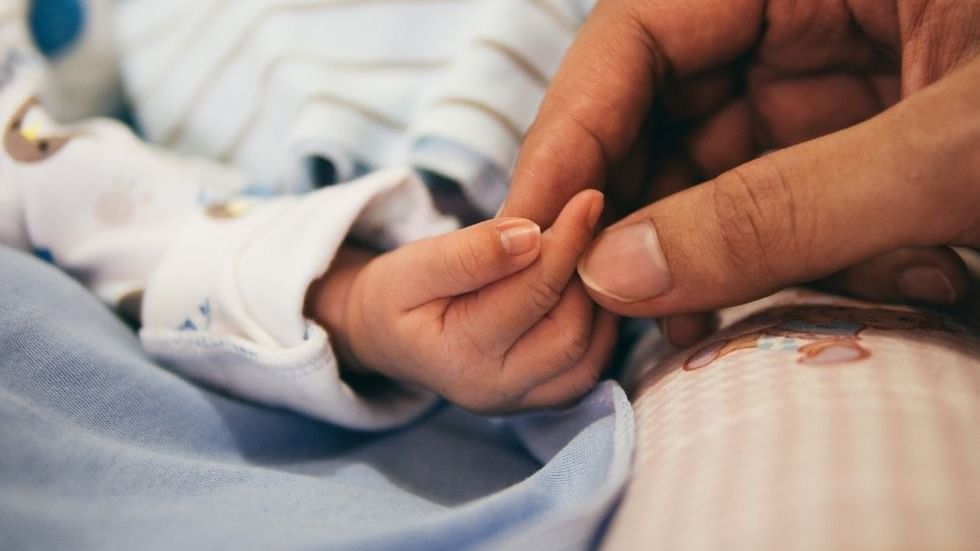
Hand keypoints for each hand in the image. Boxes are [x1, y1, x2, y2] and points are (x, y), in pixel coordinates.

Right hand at [307, 191, 615, 413]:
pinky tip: (585, 285)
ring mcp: (521, 402)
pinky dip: (599, 324)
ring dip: (598, 299)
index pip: (532, 294)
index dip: (566, 241)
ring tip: (586, 252)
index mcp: (459, 357)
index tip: (588, 198)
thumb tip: (531, 235)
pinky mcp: (541, 400)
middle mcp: (495, 391)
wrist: (386, 336)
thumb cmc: (398, 295)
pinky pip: (590, 366)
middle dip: (585, 274)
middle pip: (570, 331)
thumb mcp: (415, 264)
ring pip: (589, 353)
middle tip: (589, 224)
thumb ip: (470, 253)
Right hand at [502, 0, 979, 342]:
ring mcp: (838, 75)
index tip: (530, 227)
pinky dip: (777, 256)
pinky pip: (782, 196)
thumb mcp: (951, 154)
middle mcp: (806, 12)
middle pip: (663, 106)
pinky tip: (782, 302)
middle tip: (598, 302)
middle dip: (631, 208)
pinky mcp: (866, 136)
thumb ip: (783, 213)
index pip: (639, 31)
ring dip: (701, 251)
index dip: (571, 132)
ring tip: (680, 327)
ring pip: (716, 164)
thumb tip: (615, 274)